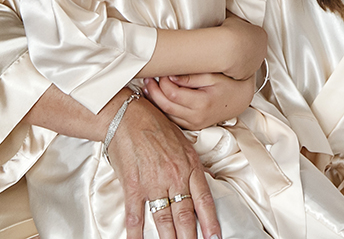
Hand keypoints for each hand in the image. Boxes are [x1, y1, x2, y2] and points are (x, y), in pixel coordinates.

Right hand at [105, 94, 220, 238]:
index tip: (214, 237)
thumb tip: (204, 180)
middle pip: (184, 214)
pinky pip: (136, 215)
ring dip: (169, 238)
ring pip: (164, 218)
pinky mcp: (134, 186)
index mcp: (189, 166)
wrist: (129, 117)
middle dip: (190, 236)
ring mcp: (154, 183)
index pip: (203, 200)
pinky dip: (136, 233)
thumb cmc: (156, 126)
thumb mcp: (183, 143)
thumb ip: (192, 165)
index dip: (210, 221)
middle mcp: (174, 177)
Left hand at [143, 72, 254, 130]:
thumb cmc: (229, 85)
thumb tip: (171, 76)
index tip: (161, 73)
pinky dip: (162, 108)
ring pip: (165, 114)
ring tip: (149, 86)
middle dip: (154, 91)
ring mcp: (193, 124)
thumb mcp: (213, 76)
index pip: (173, 94)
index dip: (163, 83)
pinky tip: (157, 98)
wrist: (240, 100)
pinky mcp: (192, 126)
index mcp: (202, 103)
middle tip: (148, 79)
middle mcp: (196, 117)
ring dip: (155, 100)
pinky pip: (171, 118)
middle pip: (165, 105)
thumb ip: (191, 76)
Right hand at [218, 14, 266, 81]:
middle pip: (254, 50)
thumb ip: (238, 24)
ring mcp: (256, 63)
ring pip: (249, 62)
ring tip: (228, 57)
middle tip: (232, 47)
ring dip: (241, 60)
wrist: (227, 48)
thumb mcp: (235, 20)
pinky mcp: (248, 74)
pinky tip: (227, 65)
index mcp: (262, 35)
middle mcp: (262, 50)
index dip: (244, 36)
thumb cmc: (230, 33)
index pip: (255, 36)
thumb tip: (233, 23)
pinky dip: (235, 70)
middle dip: (245, 49)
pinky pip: (241, 72)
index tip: (237, 37)